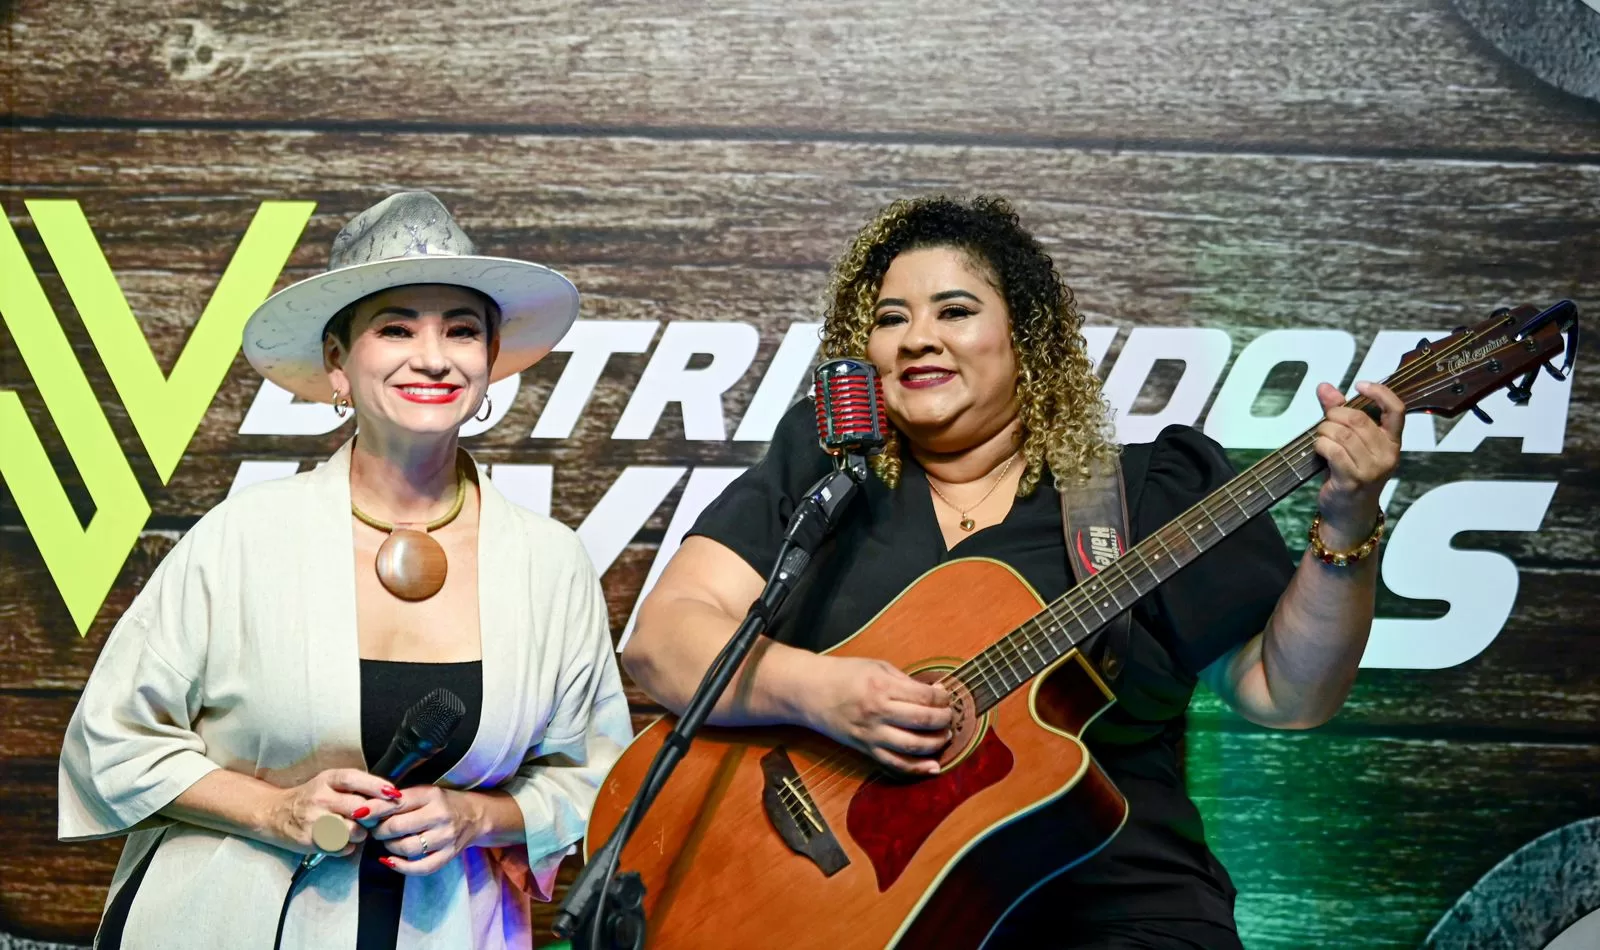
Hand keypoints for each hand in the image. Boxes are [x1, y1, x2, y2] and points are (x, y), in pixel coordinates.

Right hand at [265, 768, 402, 855]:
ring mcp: (314, 820)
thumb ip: (354, 787)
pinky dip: (347, 847)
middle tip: (378, 818)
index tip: (394, 794)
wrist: (273, 814)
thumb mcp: (329, 784)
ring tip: (355, 830)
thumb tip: (389, 795)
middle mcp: (320, 798)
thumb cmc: (310, 797)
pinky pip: (341, 848)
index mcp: (327, 780)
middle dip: (375, 815)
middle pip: (359, 808)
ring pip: (353, 830)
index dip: (377, 786)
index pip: (354, 779)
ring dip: (361, 833)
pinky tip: (341, 841)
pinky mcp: (309, 841)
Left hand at [370, 786, 484, 874]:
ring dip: (389, 847)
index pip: (396, 803)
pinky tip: (390, 861)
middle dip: (379, 830)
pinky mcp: (449, 855)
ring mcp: (446, 837)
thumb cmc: (443, 803)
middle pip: (398, 827)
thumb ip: (400, 800)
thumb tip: (366, 810)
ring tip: (387, 842)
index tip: (358, 813)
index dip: (373, 810)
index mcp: (432, 795)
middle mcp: (440, 816)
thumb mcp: (425, 792)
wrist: (475, 816)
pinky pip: (421, 867)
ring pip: (406, 848)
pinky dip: (401, 866)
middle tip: (374, 830)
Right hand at [797, 655, 952, 775]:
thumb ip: (906, 681)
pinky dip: (916, 769)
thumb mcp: (877, 667)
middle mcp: (877, 712)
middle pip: (922, 721)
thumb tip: (936, 693)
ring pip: (912, 746)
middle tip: (950, 716)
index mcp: (881, 687)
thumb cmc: (844, 674)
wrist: (810, 692)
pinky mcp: (865, 749)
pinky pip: (894, 764)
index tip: (946, 696)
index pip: (923, 697)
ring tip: (944, 736)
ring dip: (936, 743)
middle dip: (944, 719)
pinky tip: (933, 767)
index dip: (942, 698)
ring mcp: (871, 734)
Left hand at [1313, 381, 1403, 548]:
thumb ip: (1339, 413)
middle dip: (1334, 415)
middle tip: (1325, 422)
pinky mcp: (1353, 480)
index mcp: (1392, 443)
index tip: (1360, 385)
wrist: (1348, 514)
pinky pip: (1332, 450)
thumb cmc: (1349, 474)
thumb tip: (1324, 387)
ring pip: (1342, 434)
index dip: (1380, 392)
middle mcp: (1387, 455)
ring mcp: (1372, 469)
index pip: (1396, 410)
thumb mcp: (1349, 443)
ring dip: (1324, 430)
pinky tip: (1319, 449)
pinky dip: (1320, 444)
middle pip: (1358, 419)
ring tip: (1321, 438)